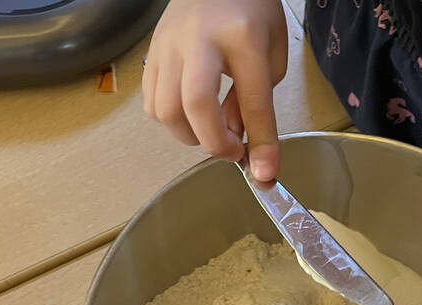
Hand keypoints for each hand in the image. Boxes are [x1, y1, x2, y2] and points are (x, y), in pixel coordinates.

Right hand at [142, 0, 287, 180]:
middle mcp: (199, 40)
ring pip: (166, 109)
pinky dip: (171, 122)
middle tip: (232, 150)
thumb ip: (257, 98)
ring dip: (190, 135)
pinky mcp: (151, 53)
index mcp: (242, 37)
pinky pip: (151, 103)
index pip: (253, 100)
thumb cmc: (249, 11)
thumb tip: (237, 139)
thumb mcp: (270, 52)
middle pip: (195, 104)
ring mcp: (169, 46)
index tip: (264, 172)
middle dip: (213, 142)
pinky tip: (190, 115)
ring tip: (211, 131)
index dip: (260, 142)